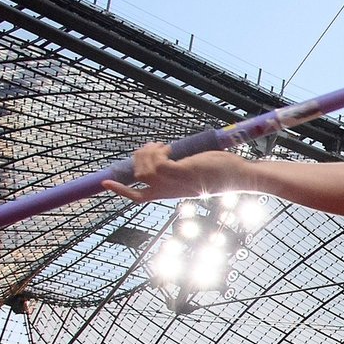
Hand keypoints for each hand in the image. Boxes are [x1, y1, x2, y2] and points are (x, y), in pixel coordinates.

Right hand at [101, 143, 245, 203]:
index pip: (139, 197)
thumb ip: (178, 168)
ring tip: (162, 146)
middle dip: (137, 158)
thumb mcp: (194, 171)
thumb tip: (166, 155)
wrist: (240, 176)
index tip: (103, 184)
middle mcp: (169, 191)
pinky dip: (157, 152)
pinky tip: (169, 148)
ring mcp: (175, 183)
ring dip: (147, 152)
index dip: (120, 191)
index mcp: (169, 192)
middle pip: (137, 177)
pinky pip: (157, 164)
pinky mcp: (183, 173)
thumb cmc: (220, 172)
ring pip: (144, 170)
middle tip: (154, 146)